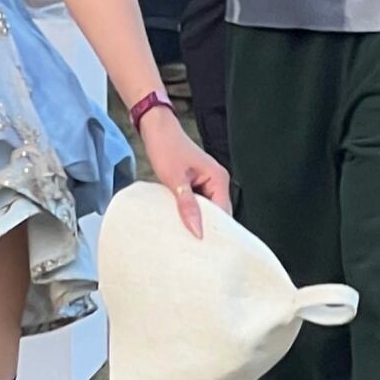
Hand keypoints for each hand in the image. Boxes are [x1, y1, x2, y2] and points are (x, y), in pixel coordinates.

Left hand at [139, 109, 229, 239]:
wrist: (155, 129)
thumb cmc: (166, 148)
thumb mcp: (174, 180)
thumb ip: (187, 206)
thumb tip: (198, 231)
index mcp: (219, 179)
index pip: (224, 213)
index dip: (216, 231)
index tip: (206, 249)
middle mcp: (217, 181)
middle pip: (217, 213)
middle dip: (206, 228)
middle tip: (194, 249)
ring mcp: (207, 183)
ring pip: (206, 209)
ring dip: (197, 220)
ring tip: (186, 239)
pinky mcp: (196, 184)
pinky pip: (197, 203)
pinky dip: (189, 212)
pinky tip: (180, 223)